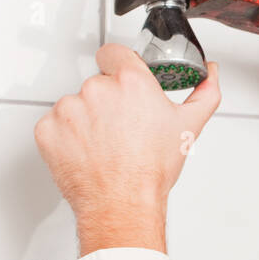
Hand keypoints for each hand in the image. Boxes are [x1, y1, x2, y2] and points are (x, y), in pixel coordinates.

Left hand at [33, 44, 220, 254]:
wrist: (122, 205)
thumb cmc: (150, 172)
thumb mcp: (188, 128)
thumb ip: (205, 93)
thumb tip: (210, 73)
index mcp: (130, 81)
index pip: (115, 54)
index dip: (120, 69)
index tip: (123, 86)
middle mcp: (97, 89)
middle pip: (97, 84)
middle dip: (107, 103)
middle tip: (121, 130)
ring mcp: (68, 108)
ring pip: (75, 105)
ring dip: (85, 120)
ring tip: (103, 146)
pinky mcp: (48, 129)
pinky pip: (54, 125)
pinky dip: (66, 138)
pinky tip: (85, 153)